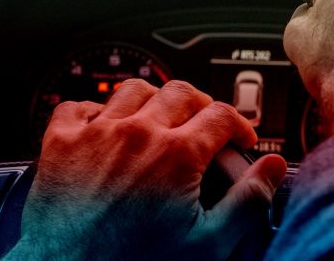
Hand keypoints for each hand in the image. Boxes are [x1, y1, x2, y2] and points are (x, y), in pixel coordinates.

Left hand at [5, 79, 287, 260]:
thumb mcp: (208, 244)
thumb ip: (247, 200)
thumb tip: (273, 167)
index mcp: (177, 154)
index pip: (222, 115)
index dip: (240, 125)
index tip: (241, 140)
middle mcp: (137, 133)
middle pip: (181, 93)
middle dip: (201, 106)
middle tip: (205, 128)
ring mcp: (95, 133)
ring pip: (134, 90)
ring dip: (154, 101)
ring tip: (160, 121)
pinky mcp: (60, 143)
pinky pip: (79, 105)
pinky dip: (96, 110)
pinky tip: (106, 127)